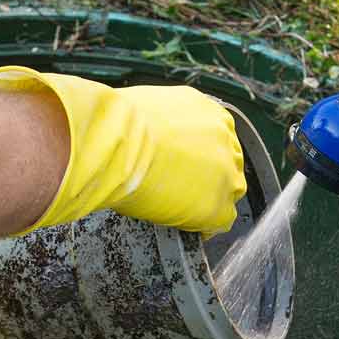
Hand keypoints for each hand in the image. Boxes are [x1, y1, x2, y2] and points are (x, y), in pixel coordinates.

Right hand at [0, 67, 246, 234]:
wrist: (112, 143)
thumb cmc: (110, 124)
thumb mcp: (137, 110)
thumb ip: (148, 121)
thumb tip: (112, 120)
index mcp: (207, 110)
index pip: (214, 137)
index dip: (197, 155)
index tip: (181, 167)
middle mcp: (225, 136)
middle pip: (226, 163)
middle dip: (207, 177)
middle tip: (180, 191)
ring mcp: (227, 171)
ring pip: (227, 192)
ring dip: (206, 202)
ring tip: (179, 212)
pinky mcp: (218, 203)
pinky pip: (219, 222)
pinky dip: (202, 227)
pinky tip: (182, 229)